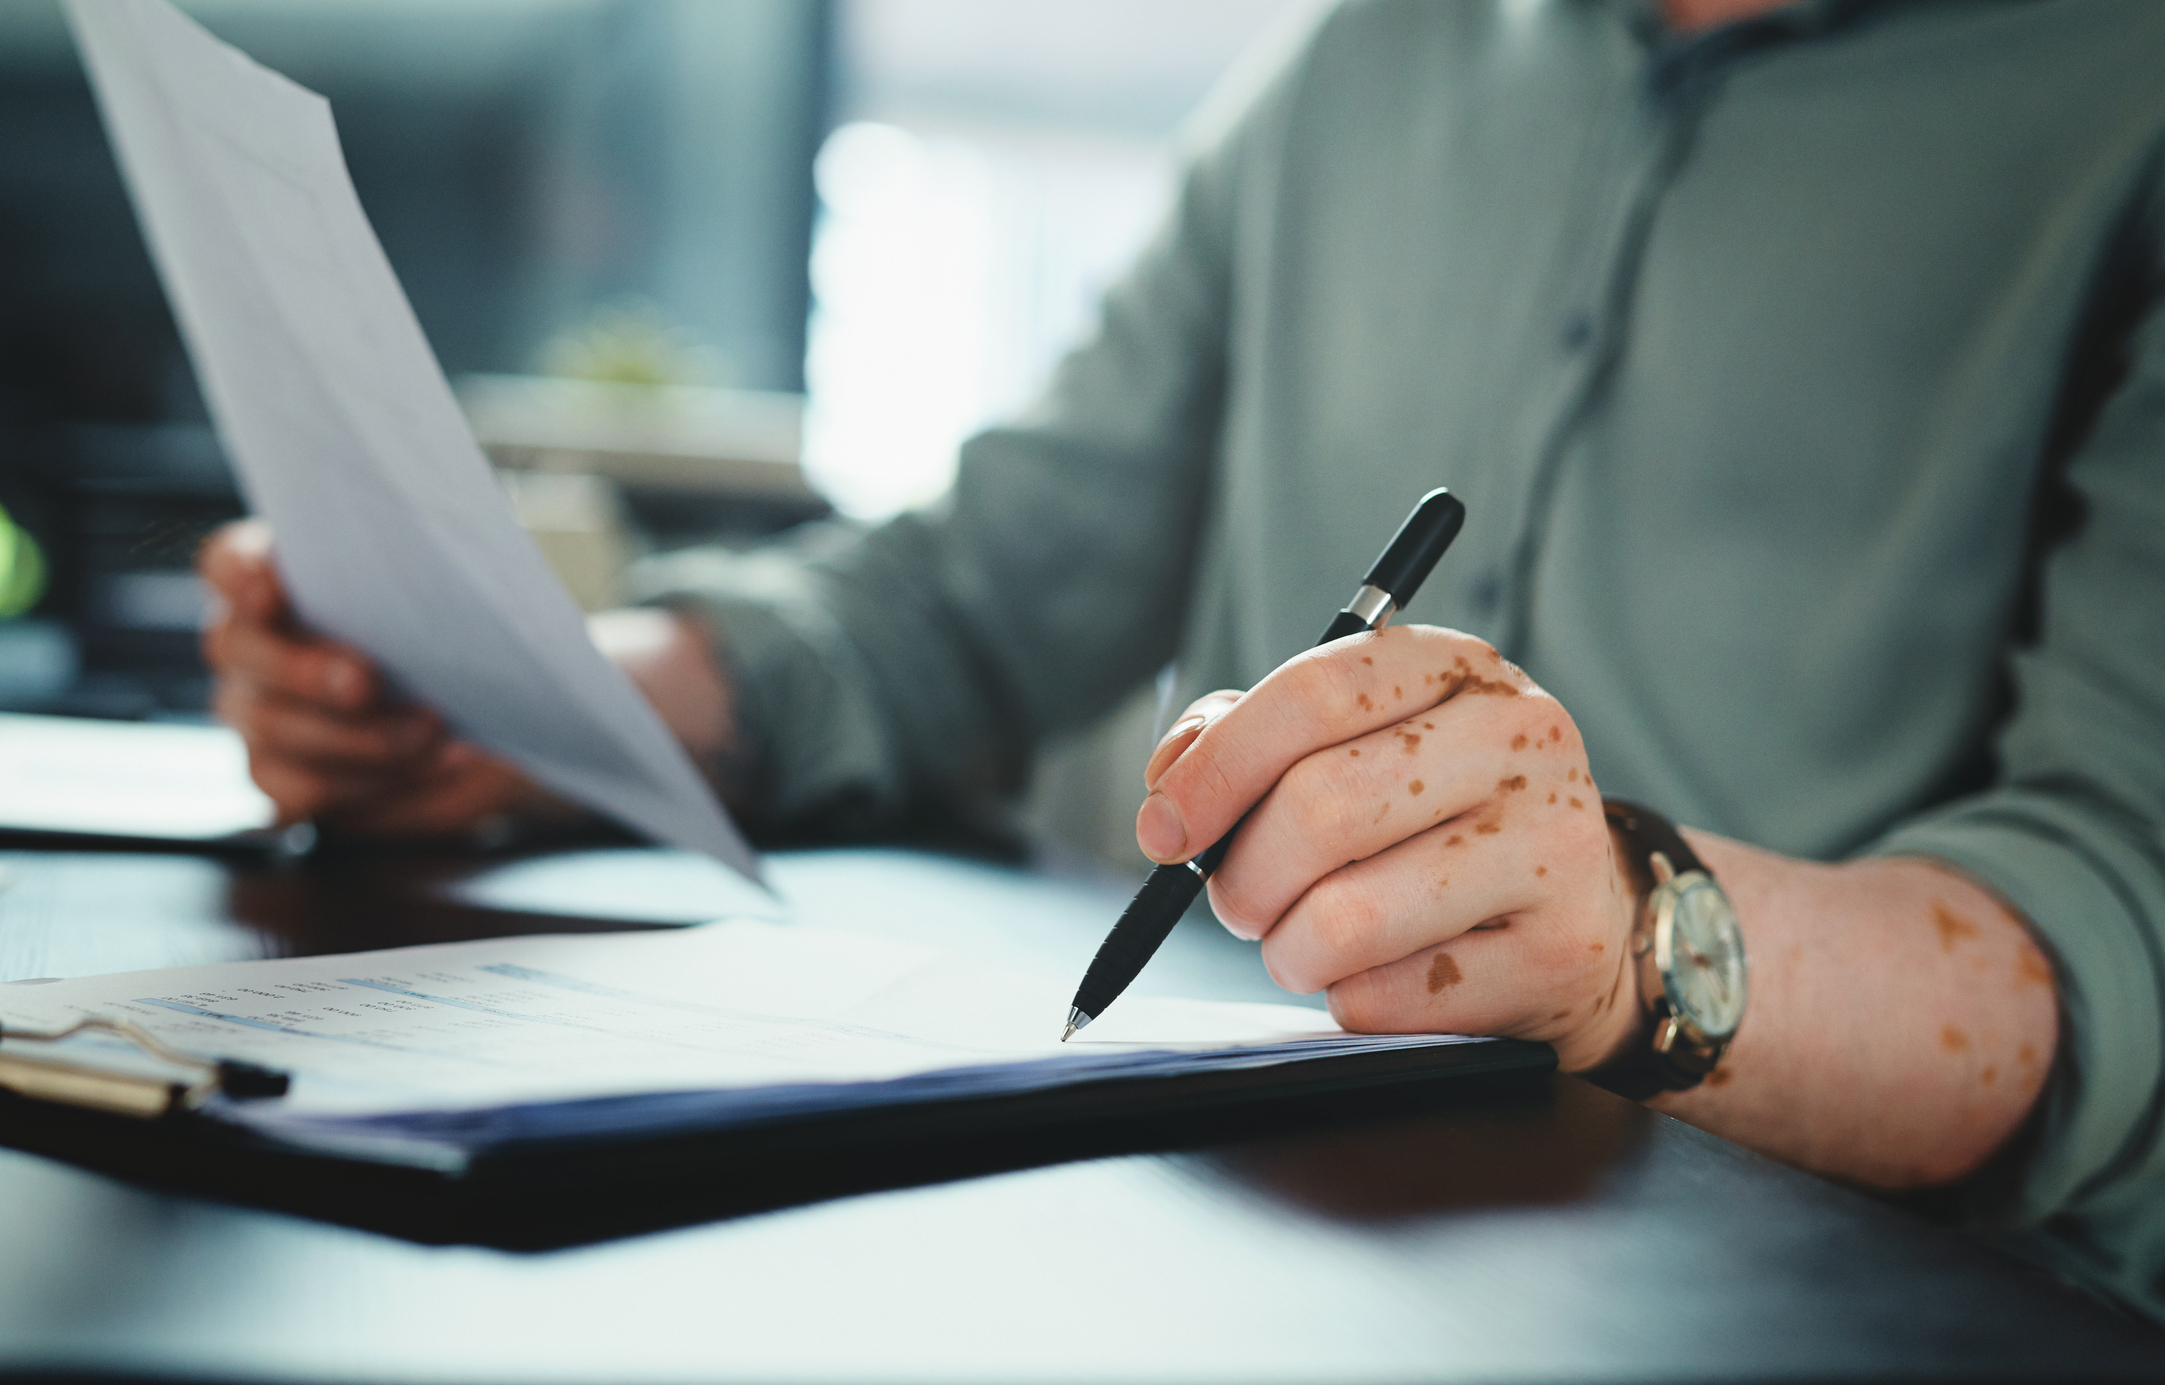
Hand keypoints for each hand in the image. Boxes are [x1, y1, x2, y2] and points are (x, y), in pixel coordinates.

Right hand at [199, 520, 541, 835]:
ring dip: (362, 735)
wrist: (478, 722)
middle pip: (236, 647)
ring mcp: (252, 710)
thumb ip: (406, 590)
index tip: (271, 588)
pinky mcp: (277, 774)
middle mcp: (248, 642)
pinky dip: (374, 780)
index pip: (228, 564)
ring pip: (273, 725)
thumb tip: (418, 596)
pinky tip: (431, 763)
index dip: (241, 574)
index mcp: (275, 579)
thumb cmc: (452, 641)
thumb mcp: (441, 605)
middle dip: (306, 670)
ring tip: (432, 730)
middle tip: (367, 684)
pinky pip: (303, 786)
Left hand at [1137, 625, 1640, 1070]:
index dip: (1216, 768)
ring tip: (1303, 942)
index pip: (1314, 694)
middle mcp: (1520, 739)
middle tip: (1239, 903)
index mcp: (1456, 666)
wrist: (1572, 911)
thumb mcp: (1354, 743)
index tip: (1163, 830)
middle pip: (1321, 809)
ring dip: (1289, 949)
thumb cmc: (1432, 819)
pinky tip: (1380, 974)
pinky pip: (1389, 998)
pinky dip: (1350, 999)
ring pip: (1348, 919)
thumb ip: (1247, 737)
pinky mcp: (1558, 951)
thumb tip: (1170, 781)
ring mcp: (1554, 844)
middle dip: (1244, 878)